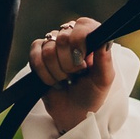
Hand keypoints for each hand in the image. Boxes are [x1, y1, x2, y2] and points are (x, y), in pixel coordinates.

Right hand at [30, 17, 113, 131]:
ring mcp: (54, 45)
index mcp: (91, 38)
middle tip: (76, 76)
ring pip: (47, 49)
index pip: (83, 25)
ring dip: (57, 72)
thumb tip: (105, 39)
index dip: (80, 41)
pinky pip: (34, 55)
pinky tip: (53, 81)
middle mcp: (72, 37)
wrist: (74, 114)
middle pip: (62, 37)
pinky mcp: (38, 55)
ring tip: (66, 80)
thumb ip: (105, 59)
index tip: (83, 61)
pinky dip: (44, 73)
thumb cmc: (92, 94)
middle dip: (69, 64)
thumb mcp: (104, 79)